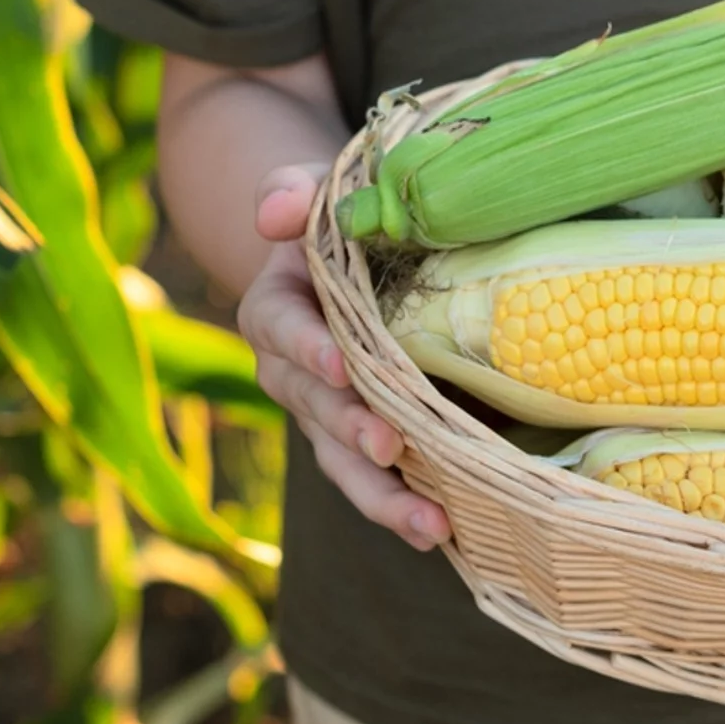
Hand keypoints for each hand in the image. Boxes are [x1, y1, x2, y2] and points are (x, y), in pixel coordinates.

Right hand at [238, 165, 452, 549]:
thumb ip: (293, 192)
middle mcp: (296, 373)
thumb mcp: (320, 190)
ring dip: (383, 496)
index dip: (308, 348)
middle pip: (316, 409)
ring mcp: (333, 415)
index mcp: (278, 311)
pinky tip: (449, 532)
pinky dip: (410, 507)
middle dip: (352, 433)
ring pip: (346, 462)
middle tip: (389, 448)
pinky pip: (384, 480)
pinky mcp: (374, 440)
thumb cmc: (345, 222)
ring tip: (429, 524)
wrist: (362, 259)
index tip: (341, 365)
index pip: (282, 328)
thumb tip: (275, 214)